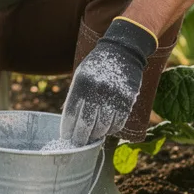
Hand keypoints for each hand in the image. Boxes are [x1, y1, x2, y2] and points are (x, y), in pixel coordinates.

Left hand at [59, 17, 157, 145]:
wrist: (123, 51)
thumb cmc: (97, 66)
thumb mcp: (81, 75)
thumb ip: (74, 97)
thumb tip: (67, 122)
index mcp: (82, 83)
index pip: (71, 114)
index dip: (68, 129)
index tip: (66, 138)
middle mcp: (97, 90)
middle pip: (86, 124)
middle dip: (81, 138)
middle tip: (79, 143)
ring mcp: (113, 95)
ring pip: (103, 127)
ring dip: (96, 135)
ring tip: (92, 137)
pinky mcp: (128, 99)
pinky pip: (118, 123)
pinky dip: (111, 129)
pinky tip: (106, 129)